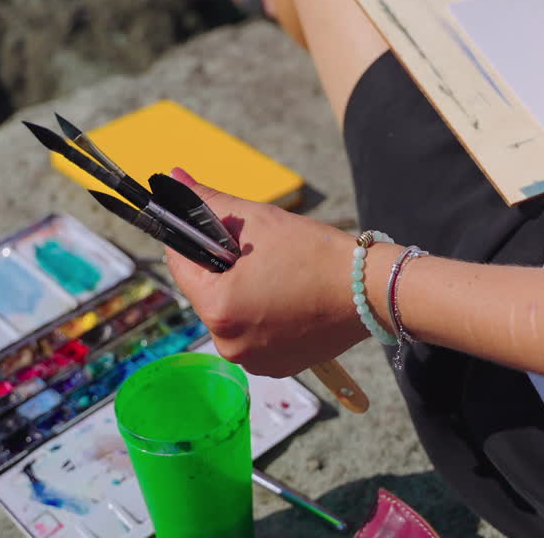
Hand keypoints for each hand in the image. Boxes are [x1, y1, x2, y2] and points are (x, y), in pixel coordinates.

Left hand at [163, 167, 371, 376]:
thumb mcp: (258, 220)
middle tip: (257, 253)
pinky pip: (254, 336)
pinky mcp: (275, 367)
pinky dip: (263, 318)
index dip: (193, 239)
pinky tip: (288, 299)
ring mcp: (253, 360)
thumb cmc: (315, 254)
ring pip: (231, 315)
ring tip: (276, 276)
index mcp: (219, 309)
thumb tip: (174, 177)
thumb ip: (210, 201)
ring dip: (242, 294)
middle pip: (206, 293)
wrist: (369, 290)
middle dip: (223, 269)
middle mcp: (229, 344)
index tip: (213, 228)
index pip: (181, 265)